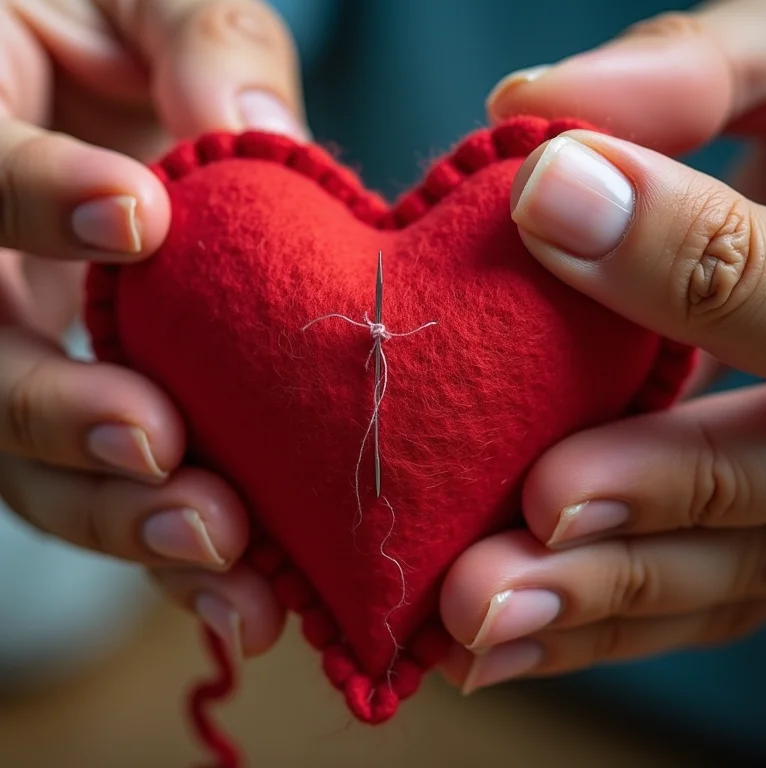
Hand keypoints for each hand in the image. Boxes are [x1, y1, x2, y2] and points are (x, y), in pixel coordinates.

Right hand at [0, 0, 306, 659]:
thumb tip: (247, 124)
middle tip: (158, 445)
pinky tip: (236, 594)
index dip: (32, 204)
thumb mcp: (156, 11)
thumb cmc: (139, 46)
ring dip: (123, 519)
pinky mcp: (90, 423)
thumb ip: (198, 45)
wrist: (132, 115)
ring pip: (33, 469)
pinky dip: (170, 556)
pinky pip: (113, 499)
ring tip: (220, 550)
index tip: (138, 219)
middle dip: (64, 416)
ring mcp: (27, 364)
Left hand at [440, 0, 765, 691]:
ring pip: (725, 576)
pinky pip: (685, 601)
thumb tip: (529, 110)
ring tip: (479, 614)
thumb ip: (690, 79)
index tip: (539, 201)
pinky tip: (492, 645)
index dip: (682, 260)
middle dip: (648, 497)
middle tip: (533, 511)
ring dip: (601, 601)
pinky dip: (591, 627)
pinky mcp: (749, 536)